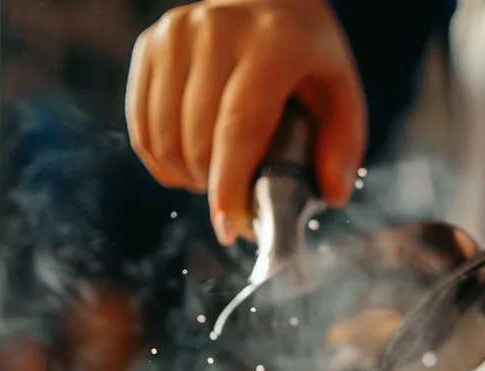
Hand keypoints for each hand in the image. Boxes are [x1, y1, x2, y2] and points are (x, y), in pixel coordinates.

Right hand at [126, 0, 365, 245]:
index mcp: (271, 44)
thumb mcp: (340, 89)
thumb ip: (342, 145)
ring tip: (212, 177)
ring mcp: (177, 35)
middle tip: (235, 202)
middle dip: (212, 188)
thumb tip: (330, 195)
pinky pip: (142, 126)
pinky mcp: (151, 44)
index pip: (239, 128)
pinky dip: (161, 160)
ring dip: (186, 176)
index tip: (230, 226)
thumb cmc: (305, 55)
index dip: (229, 186)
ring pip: (164, 138)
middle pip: (197, 139)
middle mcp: (217, 30)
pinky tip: (185, 164)